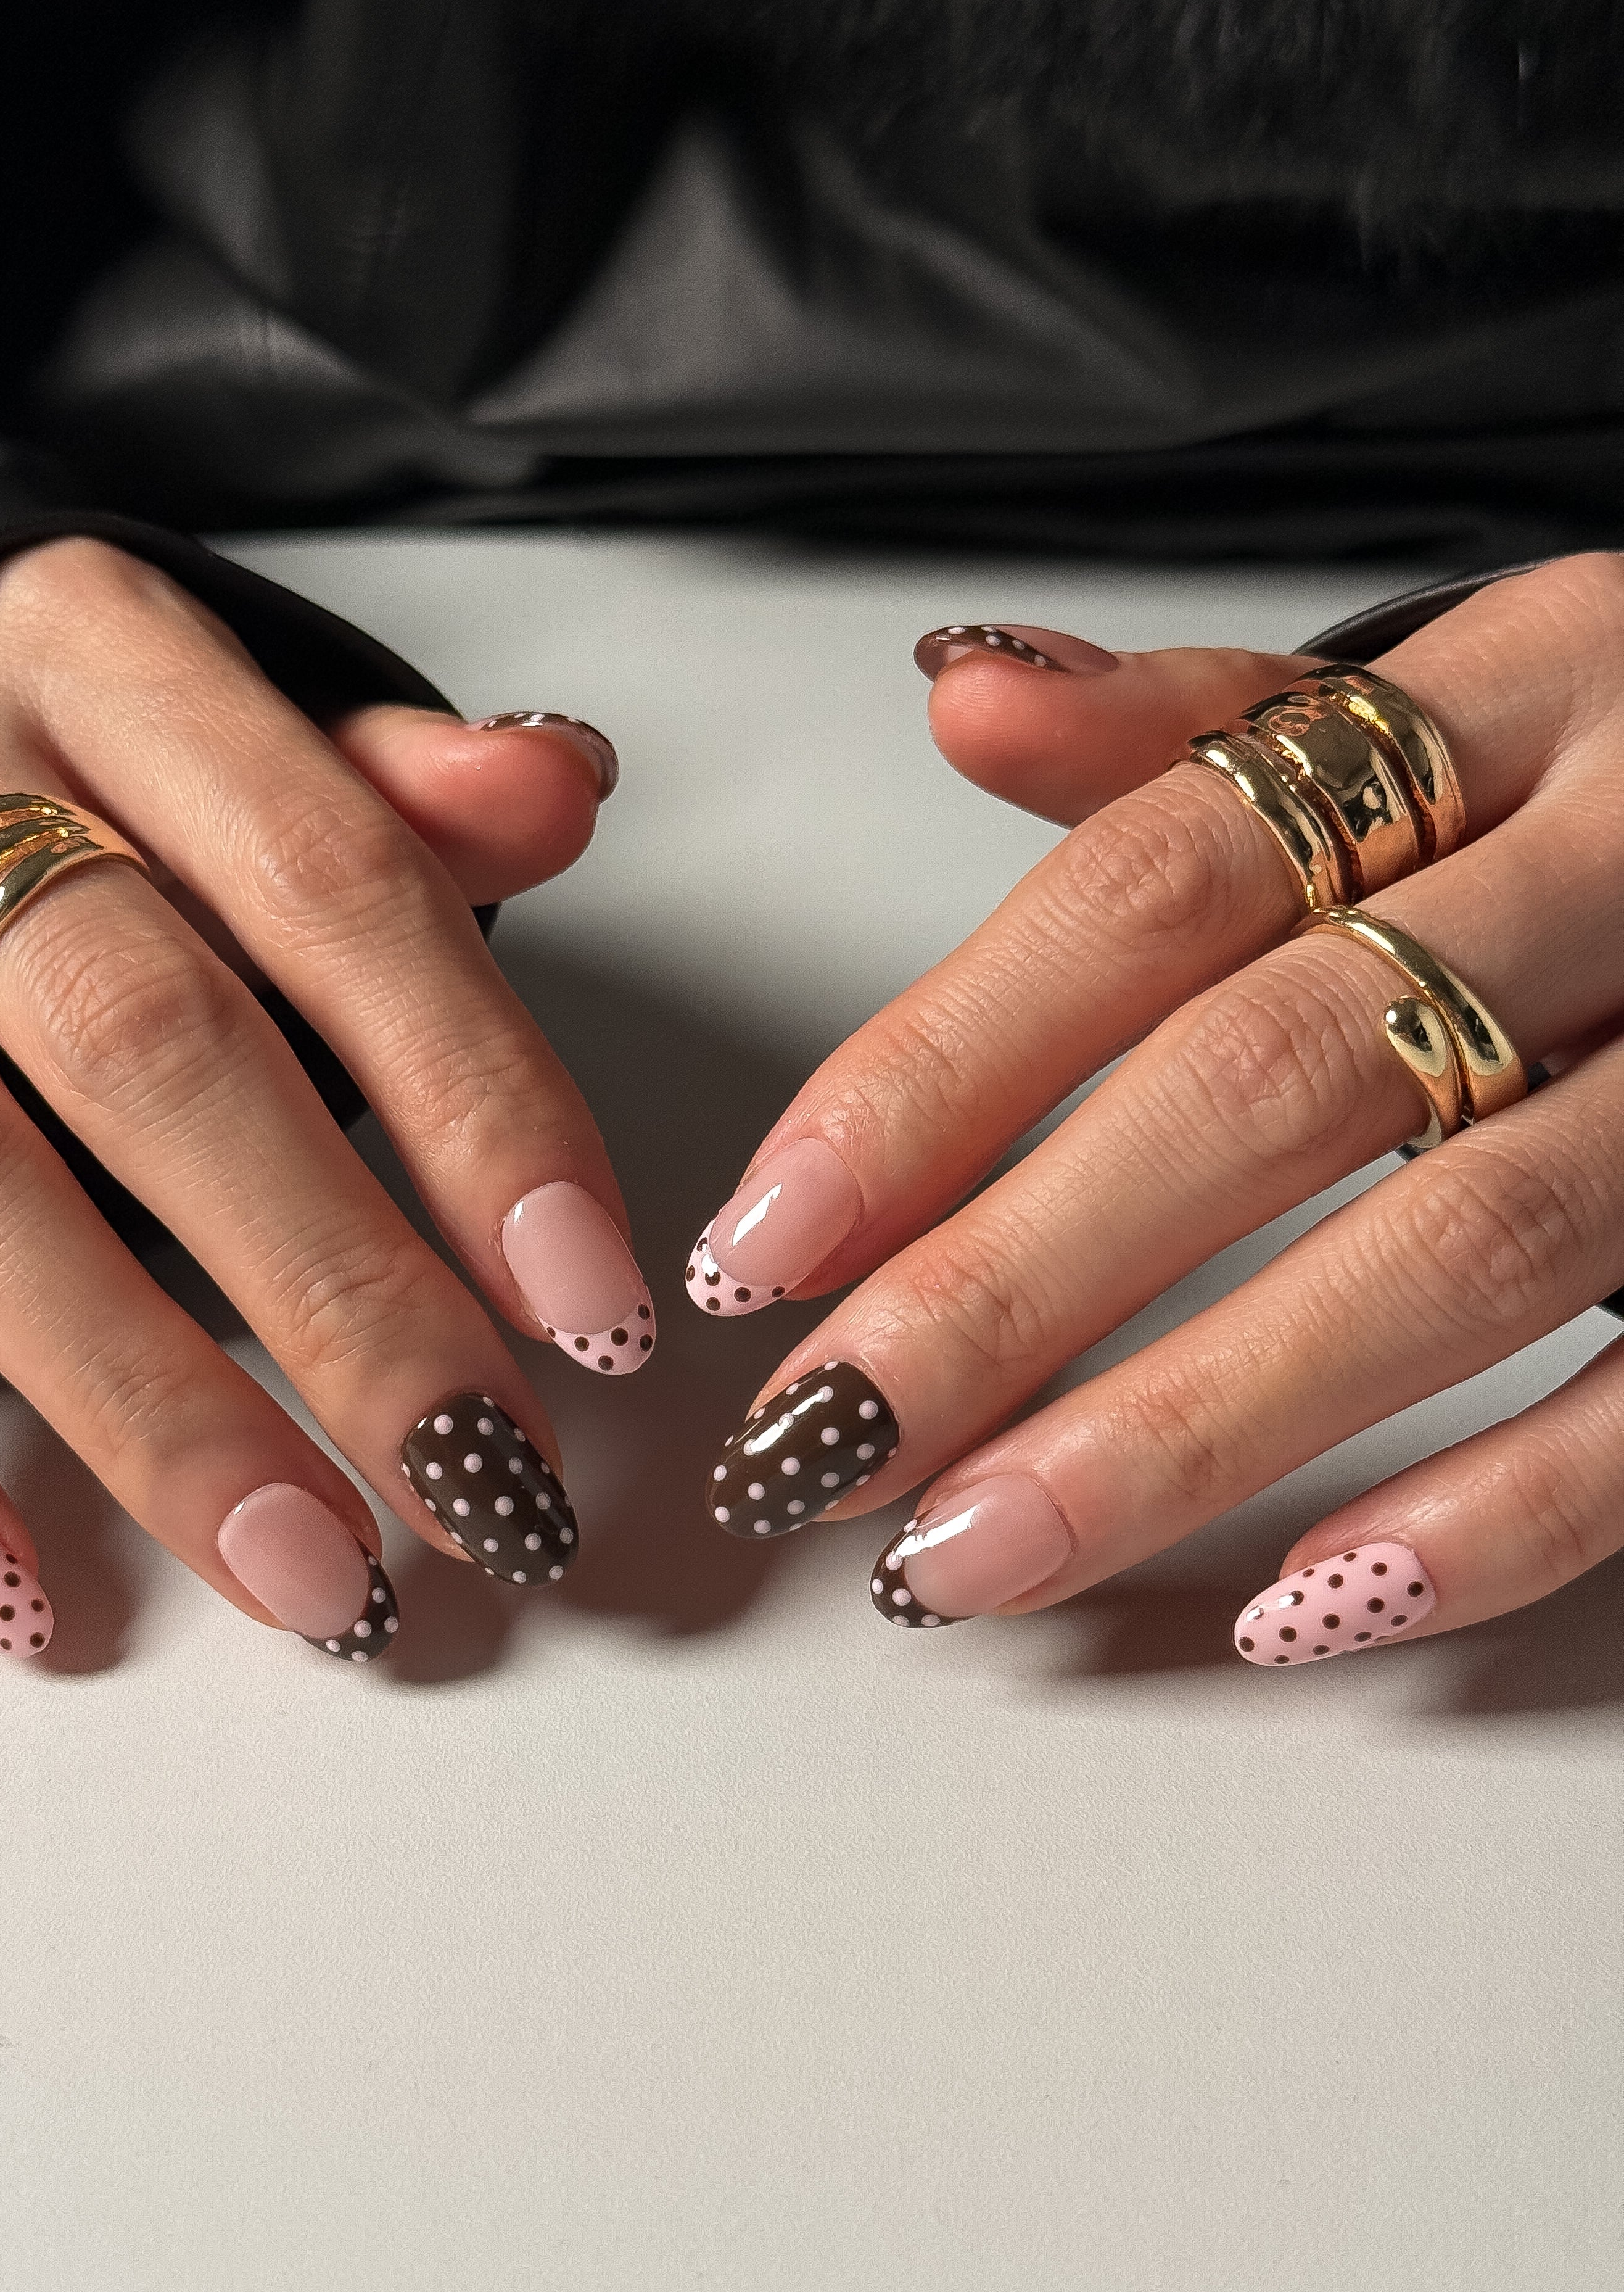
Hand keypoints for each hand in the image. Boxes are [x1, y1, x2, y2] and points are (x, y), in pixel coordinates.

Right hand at [0, 537, 651, 1662]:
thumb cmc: (13, 727)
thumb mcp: (201, 698)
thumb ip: (376, 779)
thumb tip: (558, 791)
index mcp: (103, 661)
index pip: (336, 886)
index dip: (478, 1098)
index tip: (587, 1293)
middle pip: (156, 1051)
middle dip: (340, 1293)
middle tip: (482, 1480)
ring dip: (147, 1405)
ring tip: (311, 1572)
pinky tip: (15, 1585)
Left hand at [694, 554, 1623, 1658]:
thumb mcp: (1471, 692)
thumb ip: (1211, 730)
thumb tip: (964, 703)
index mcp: (1519, 701)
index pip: (1162, 883)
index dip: (945, 1066)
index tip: (772, 1233)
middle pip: (1271, 1078)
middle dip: (1018, 1276)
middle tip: (822, 1431)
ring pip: (1455, 1247)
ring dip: (1189, 1421)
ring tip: (972, 1546)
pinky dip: (1489, 1511)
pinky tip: (1295, 1599)